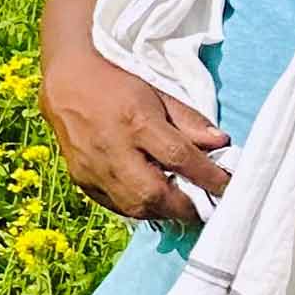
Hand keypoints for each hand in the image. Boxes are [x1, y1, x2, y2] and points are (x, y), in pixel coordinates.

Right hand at [39, 54, 230, 226]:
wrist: (66, 84)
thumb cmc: (118, 85)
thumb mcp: (158, 94)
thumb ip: (190, 121)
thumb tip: (221, 144)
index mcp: (136, 121)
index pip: (179, 158)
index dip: (209, 177)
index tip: (228, 187)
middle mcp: (112, 149)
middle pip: (153, 194)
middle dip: (184, 208)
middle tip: (203, 208)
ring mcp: (92, 168)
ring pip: (134, 208)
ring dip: (162, 211)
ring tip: (178, 204)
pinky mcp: (81, 179)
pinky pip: (116, 206)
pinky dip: (138, 208)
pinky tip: (150, 199)